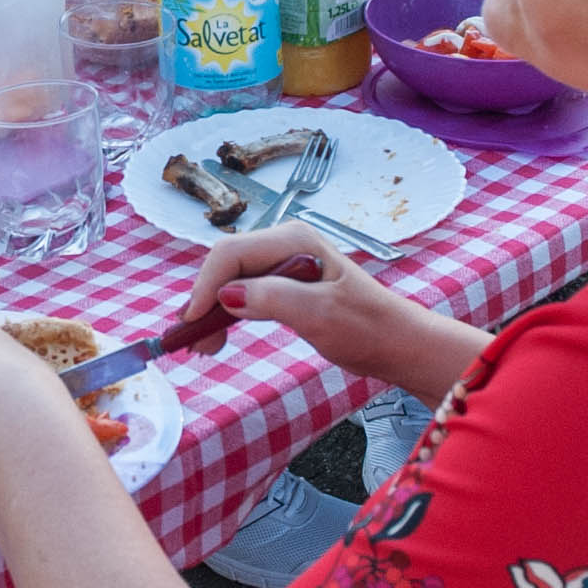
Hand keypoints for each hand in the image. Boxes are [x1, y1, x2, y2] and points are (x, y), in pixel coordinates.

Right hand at [178, 228, 471, 400]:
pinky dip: (227, 314)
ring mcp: (284, 263)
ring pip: (230, 280)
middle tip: (194, 344)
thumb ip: (273, 299)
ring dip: (212, 312)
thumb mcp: (320, 314)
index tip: (191, 324)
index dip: (205, 286)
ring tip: (204, 347)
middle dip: (203, 302)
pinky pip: (244, 292)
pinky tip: (220, 336)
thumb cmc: (367, 327)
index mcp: (294, 240)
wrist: (396, 343)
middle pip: (225, 265)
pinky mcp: (284, 284)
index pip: (231, 254)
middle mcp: (285, 244)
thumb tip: (226, 296)